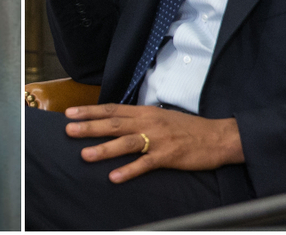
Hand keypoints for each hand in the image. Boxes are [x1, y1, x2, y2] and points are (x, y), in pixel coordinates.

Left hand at [64, 103, 243, 182]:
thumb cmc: (188, 127)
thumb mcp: (161, 116)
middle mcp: (149, 122)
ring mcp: (158, 139)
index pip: (112, 109)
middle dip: (90, 127)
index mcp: (146, 111)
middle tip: (69, 130)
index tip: (71, 113)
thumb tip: (118, 120)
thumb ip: (140, 118)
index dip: (91, 111)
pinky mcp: (168, 156)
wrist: (217, 136)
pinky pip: (145, 164)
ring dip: (104, 149)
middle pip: (114, 123)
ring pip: (126, 143)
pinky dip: (129, 170)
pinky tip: (114, 177)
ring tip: (85, 155)